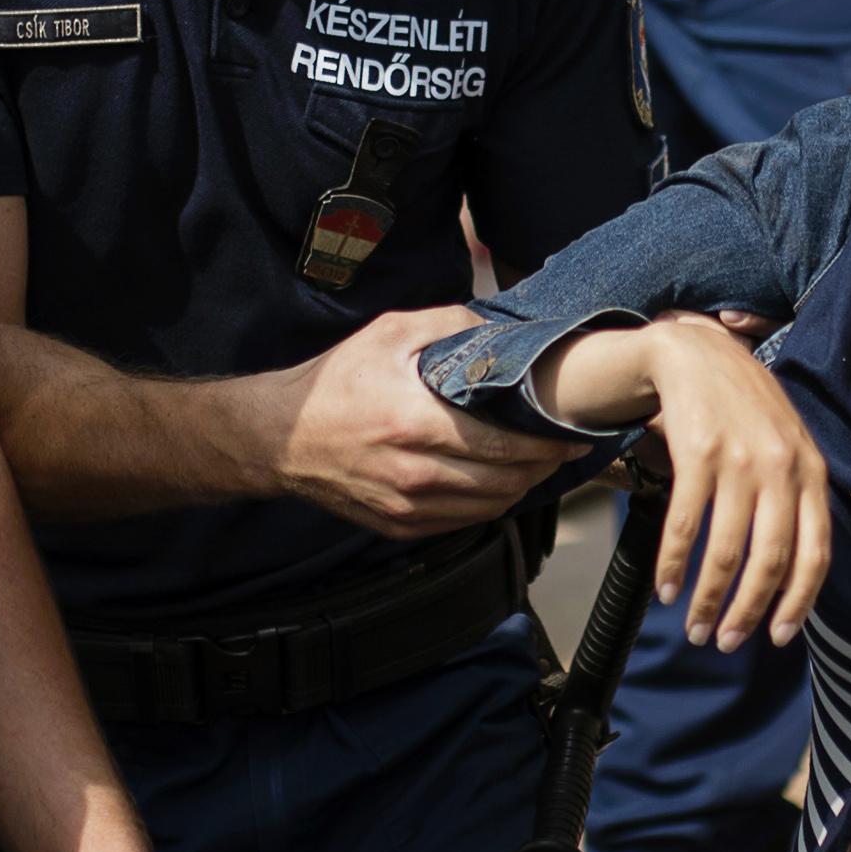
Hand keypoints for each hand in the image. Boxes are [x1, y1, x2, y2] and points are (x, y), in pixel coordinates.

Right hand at [263, 303, 577, 536]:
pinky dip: (491, 503)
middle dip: (544, 466)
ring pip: (490, 506)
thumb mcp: (389, 334)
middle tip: (564, 447)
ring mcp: (404, 507)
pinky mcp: (398, 527)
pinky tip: (501, 481)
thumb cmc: (335, 381)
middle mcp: (411, 473)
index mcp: (412, 422)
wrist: (278, 437)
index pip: (501, 444)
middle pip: (504, 481)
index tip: (571, 433)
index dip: (546, 443)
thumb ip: (451, 324)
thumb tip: (503, 330)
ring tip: (539, 463)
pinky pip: (463, 521)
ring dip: (523, 487)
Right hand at [634, 315, 829, 648]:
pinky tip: (665, 586)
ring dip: (706, 597)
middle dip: (747, 611)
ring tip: (692, 625)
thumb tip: (793, 576)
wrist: (698, 354)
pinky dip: (673, 563)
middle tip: (724, 642)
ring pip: (726, 550)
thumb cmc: (745, 410)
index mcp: (812, 472)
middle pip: (772, 559)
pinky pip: (685, 525)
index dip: (798, 602)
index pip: (816, 552)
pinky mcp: (698, 453)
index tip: (776, 637)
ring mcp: (740, 460)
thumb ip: (797, 498)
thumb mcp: (788, 446)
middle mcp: (783, 468)